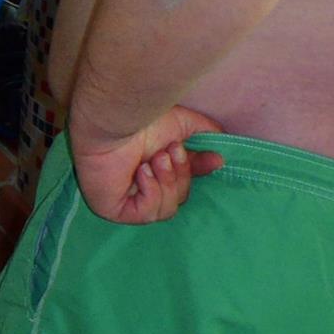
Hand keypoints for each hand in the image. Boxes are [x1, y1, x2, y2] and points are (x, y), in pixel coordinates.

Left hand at [69, 105, 226, 223]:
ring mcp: (125, 199)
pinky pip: (147, 214)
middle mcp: (138, 185)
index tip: (215, 160)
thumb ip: (205, 138)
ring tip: (155, 159)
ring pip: (167, 210)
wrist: (114, 119)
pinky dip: (151, 192)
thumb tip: (220, 157)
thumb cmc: (144, 119)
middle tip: (170, 152)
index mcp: (152, 167)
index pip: (182, 181)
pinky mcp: (112, 209)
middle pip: (178, 198)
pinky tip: (141, 172)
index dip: (197, 172)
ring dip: (167, 182)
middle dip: (180, 175)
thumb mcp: (184, 125)